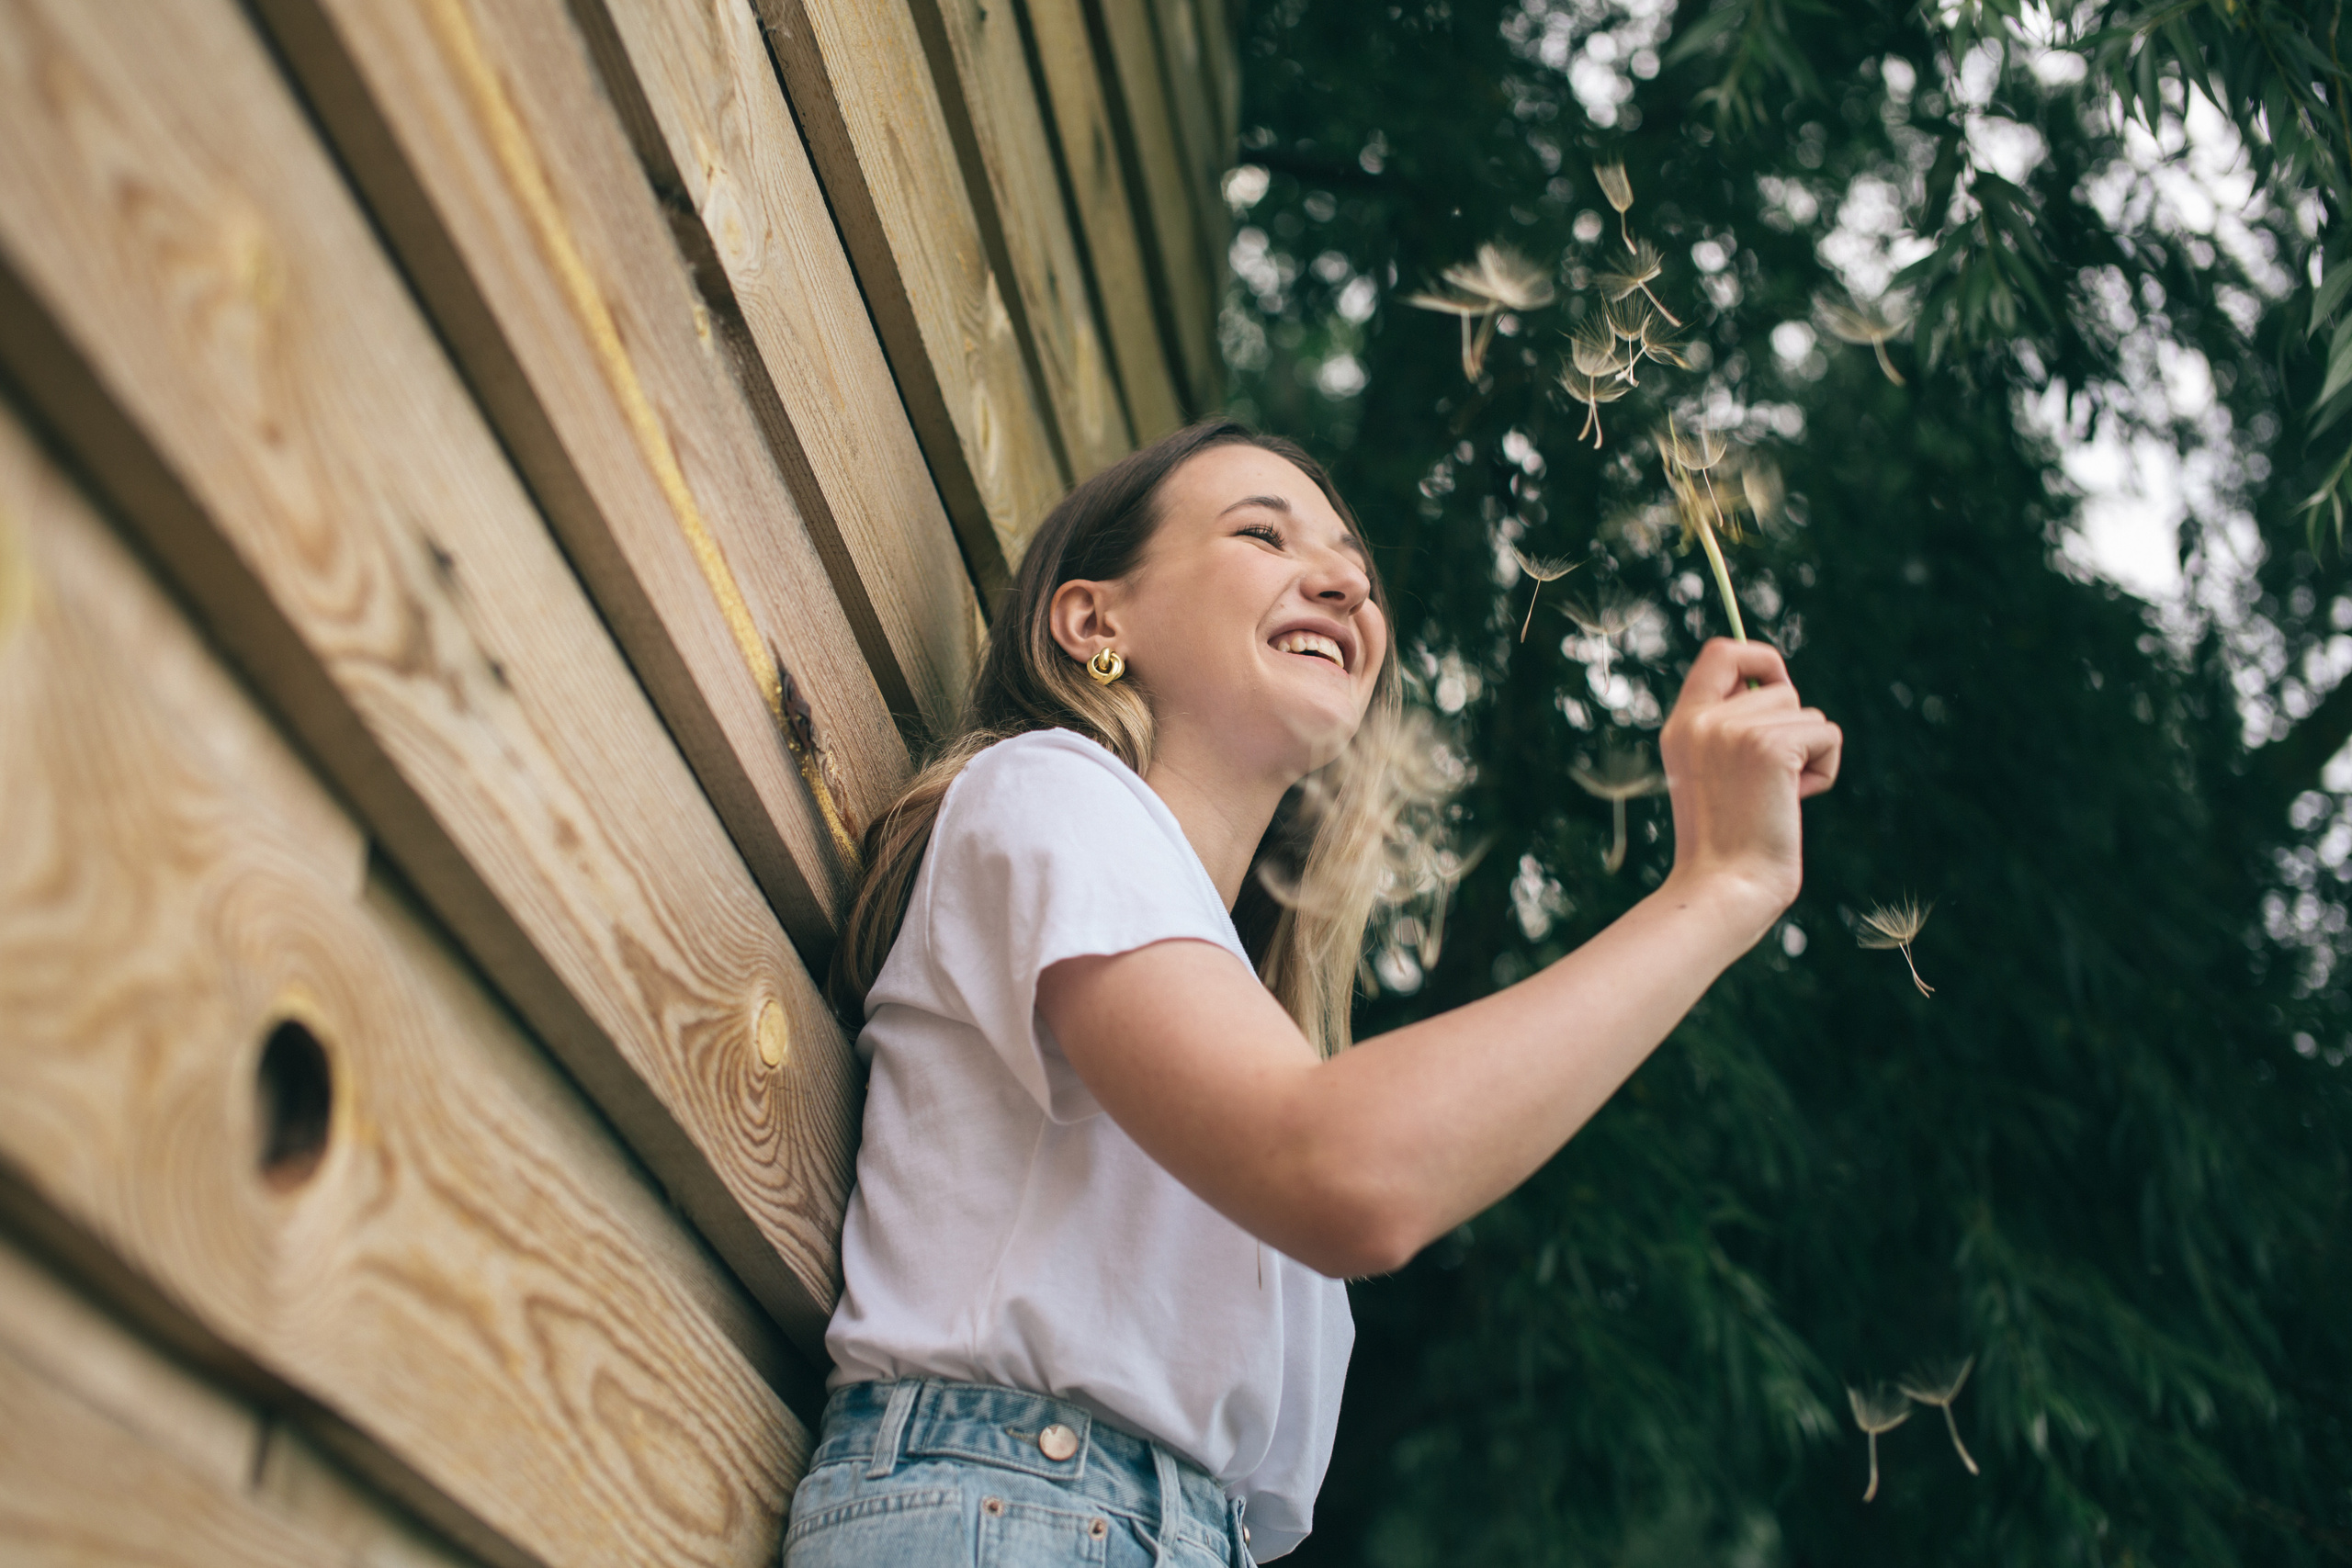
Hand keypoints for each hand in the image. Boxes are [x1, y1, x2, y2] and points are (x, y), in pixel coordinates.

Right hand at [1656, 639, 1841, 927]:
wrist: (1724, 887)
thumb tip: (1779, 690)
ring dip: (1809, 755)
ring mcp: (1733, 731)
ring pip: (1808, 714)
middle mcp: (1702, 720)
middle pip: (1780, 688)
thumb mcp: (1713, 776)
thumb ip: (1733, 731)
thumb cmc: (1728, 845)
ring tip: (1778, 798)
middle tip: (1767, 785)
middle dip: (1792, 732)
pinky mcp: (1769, 747)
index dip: (1758, 656)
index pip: (1721, 653)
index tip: (1776, 683)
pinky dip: (1824, 770)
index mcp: (1682, 725)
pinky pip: (1827, 735)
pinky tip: (1794, 802)